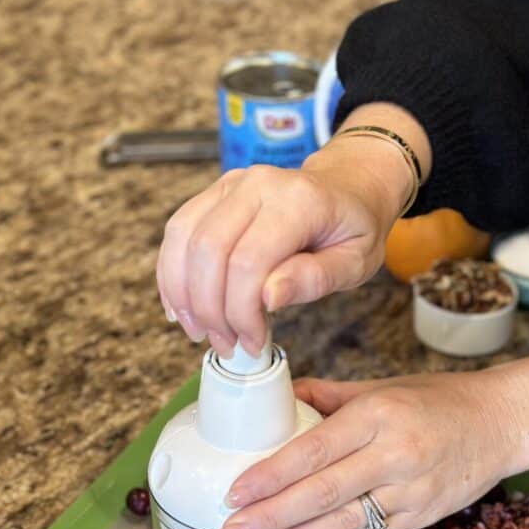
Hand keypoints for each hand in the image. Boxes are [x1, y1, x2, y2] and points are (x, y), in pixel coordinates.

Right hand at [156, 104, 431, 355]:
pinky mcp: (215, 193)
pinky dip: (173, 272)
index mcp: (299, 201)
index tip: (253, 343)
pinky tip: (182, 307)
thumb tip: (267, 298)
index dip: (241, 312)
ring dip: (183, 293)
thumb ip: (313, 279)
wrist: (349, 185)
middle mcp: (258, 184)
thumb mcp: (354, 263)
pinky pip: (179, 231)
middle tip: (225, 344)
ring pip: (183, 238)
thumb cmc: (355, 227)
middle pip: (208, 250)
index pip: (249, 261)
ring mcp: (231, 184)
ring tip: (200, 331)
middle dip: (209, 308)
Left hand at [217, 345, 528, 528]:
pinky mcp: (420, 516)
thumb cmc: (437, 399)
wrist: (500, 423)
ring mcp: (411, 491)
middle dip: (270, 518)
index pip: (314, 451)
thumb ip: (327, 396)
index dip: (271, 476)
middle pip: (321, 495)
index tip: (233, 493)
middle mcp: (394, 454)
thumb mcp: (381, 386)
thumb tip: (278, 398)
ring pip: (341, 525)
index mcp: (378, 414)